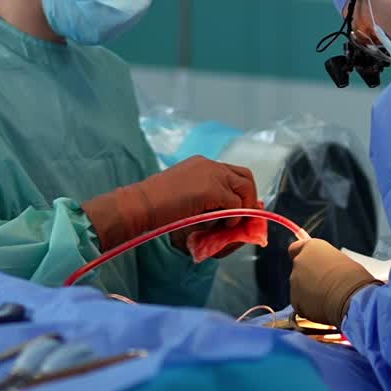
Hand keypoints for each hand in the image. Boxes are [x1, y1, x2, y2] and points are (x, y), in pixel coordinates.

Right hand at [82, 155, 258, 250]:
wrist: (140, 205)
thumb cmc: (155, 205)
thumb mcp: (185, 197)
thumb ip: (206, 199)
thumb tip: (230, 216)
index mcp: (201, 164)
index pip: (233, 172)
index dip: (241, 191)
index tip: (242, 210)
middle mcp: (209, 165)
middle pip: (245, 176)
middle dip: (250, 198)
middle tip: (246, 218)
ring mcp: (212, 174)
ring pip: (245, 188)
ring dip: (244, 208)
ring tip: (233, 224)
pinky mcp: (212, 189)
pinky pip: (235, 204)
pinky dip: (234, 217)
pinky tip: (222, 225)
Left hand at [287, 237, 378, 325]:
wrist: (352, 297)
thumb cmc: (354, 278)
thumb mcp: (341, 261)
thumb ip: (326, 262)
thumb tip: (327, 269)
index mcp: (312, 247)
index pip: (295, 248)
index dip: (301, 257)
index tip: (307, 264)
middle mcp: (300, 261)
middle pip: (299, 271)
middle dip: (308, 278)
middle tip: (326, 286)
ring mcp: (295, 281)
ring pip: (300, 289)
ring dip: (309, 293)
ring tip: (329, 299)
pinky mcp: (296, 300)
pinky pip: (301, 305)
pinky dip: (310, 308)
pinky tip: (324, 309)